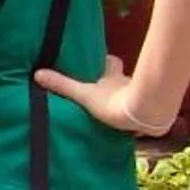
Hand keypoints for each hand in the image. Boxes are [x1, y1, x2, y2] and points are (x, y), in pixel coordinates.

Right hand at [34, 57, 175, 138]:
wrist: (145, 114)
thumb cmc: (113, 101)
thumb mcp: (84, 94)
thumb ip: (63, 85)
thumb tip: (38, 74)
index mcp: (112, 76)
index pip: (111, 62)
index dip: (106, 62)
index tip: (100, 62)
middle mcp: (128, 85)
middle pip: (122, 79)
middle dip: (116, 84)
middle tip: (105, 91)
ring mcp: (141, 99)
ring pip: (133, 96)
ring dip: (127, 101)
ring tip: (116, 112)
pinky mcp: (151, 115)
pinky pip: (143, 115)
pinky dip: (138, 119)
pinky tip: (132, 128)